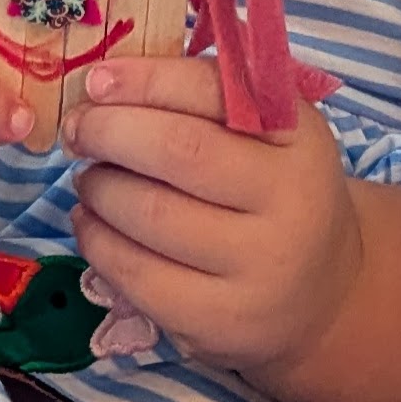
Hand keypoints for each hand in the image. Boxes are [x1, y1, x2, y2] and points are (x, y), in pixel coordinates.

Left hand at [62, 57, 363, 390]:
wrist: (320, 293)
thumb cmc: (272, 193)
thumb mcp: (267, 135)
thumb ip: (206, 99)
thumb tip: (106, 82)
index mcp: (300, 137)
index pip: (215, 92)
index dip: (146, 81)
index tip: (96, 80)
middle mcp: (291, 202)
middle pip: (178, 152)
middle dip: (109, 132)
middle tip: (79, 130)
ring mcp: (259, 269)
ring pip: (151, 215)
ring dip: (98, 188)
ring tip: (88, 178)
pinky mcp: (221, 322)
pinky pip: (138, 275)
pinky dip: (97, 241)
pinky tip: (91, 223)